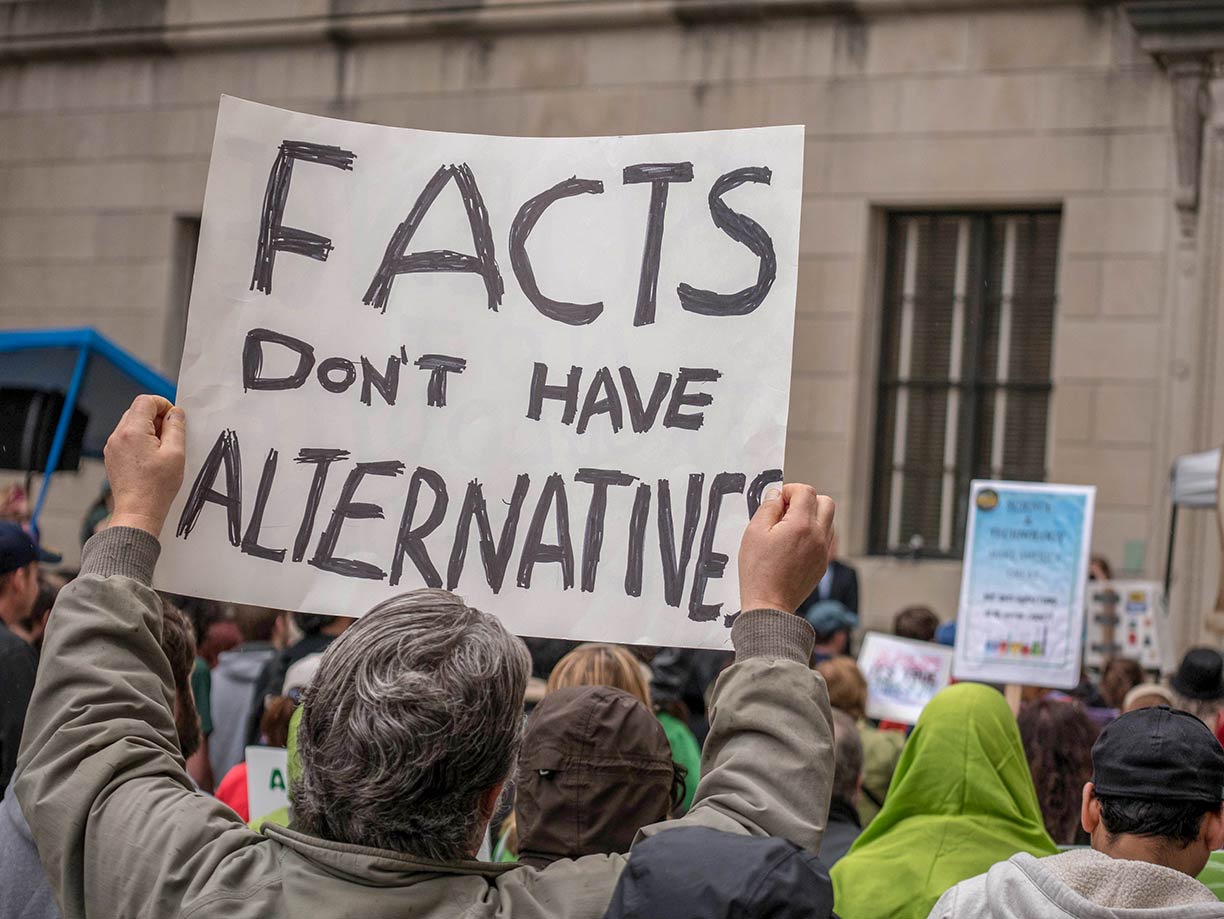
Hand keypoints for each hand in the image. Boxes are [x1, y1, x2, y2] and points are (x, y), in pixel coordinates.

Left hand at [103, 396, 186, 538]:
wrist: (138, 511)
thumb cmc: (157, 487)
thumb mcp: (175, 453)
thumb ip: (176, 427)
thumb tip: (175, 413)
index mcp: (133, 431)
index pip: (146, 401)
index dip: (163, 405)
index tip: (174, 419)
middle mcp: (118, 436)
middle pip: (137, 411)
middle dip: (156, 418)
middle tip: (171, 436)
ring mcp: (113, 447)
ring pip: (132, 424)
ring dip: (148, 430)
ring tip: (162, 450)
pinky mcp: (112, 456)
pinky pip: (127, 438)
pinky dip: (140, 441)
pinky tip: (151, 458)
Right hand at [738, 484, 834, 613]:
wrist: (769, 605)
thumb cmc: (758, 572)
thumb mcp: (754, 532)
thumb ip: (767, 508)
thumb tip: (776, 495)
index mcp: (801, 525)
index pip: (805, 492)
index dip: (790, 490)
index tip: (778, 499)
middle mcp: (818, 536)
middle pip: (825, 502)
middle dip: (806, 500)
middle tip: (787, 510)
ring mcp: (823, 551)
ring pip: (828, 520)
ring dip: (812, 516)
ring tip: (789, 528)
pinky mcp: (822, 564)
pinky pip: (824, 539)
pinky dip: (813, 534)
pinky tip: (793, 544)